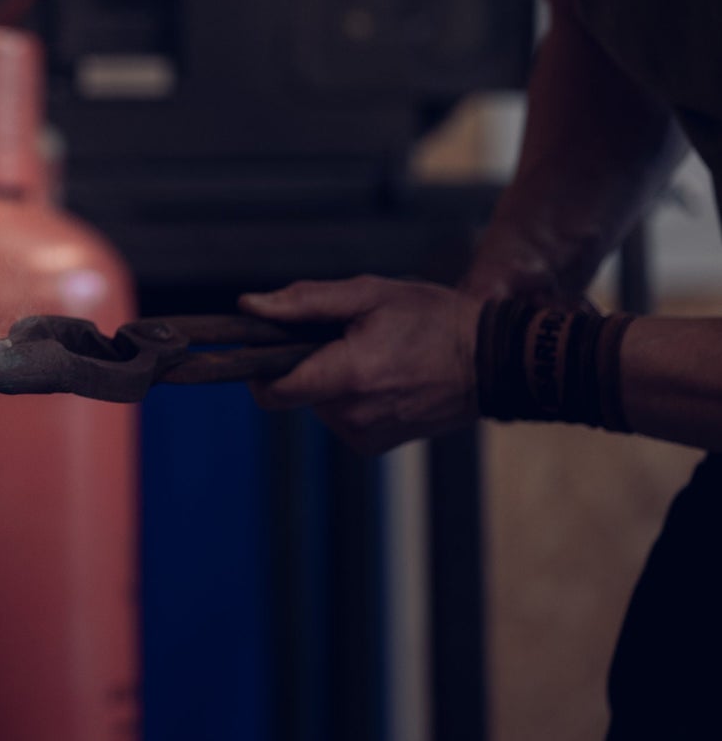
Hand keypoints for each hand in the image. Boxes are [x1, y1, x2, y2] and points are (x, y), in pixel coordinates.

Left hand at [238, 276, 481, 454]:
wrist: (491, 361)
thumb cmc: (432, 319)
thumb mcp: (369, 295)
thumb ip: (304, 302)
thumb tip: (249, 305)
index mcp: (349, 376)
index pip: (273, 390)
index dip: (258, 368)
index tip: (262, 347)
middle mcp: (353, 415)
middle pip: (294, 391)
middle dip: (304, 363)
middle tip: (341, 337)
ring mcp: (364, 435)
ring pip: (316, 403)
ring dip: (328, 379)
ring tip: (369, 354)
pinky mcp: (374, 445)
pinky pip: (338, 417)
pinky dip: (347, 397)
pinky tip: (380, 377)